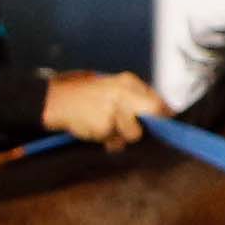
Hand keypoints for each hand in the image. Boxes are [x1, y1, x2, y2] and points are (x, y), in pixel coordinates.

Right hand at [43, 70, 170, 147]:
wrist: (57, 99)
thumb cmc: (89, 96)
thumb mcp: (116, 88)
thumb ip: (139, 98)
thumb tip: (166, 114)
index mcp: (129, 82)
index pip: (159, 102)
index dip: (163, 116)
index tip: (160, 123)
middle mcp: (124, 93)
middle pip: (154, 115)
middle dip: (145, 125)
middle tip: (129, 124)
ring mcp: (114, 109)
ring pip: (134, 134)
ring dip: (122, 136)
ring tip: (106, 125)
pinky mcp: (104, 125)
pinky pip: (116, 142)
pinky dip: (108, 140)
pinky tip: (96, 129)